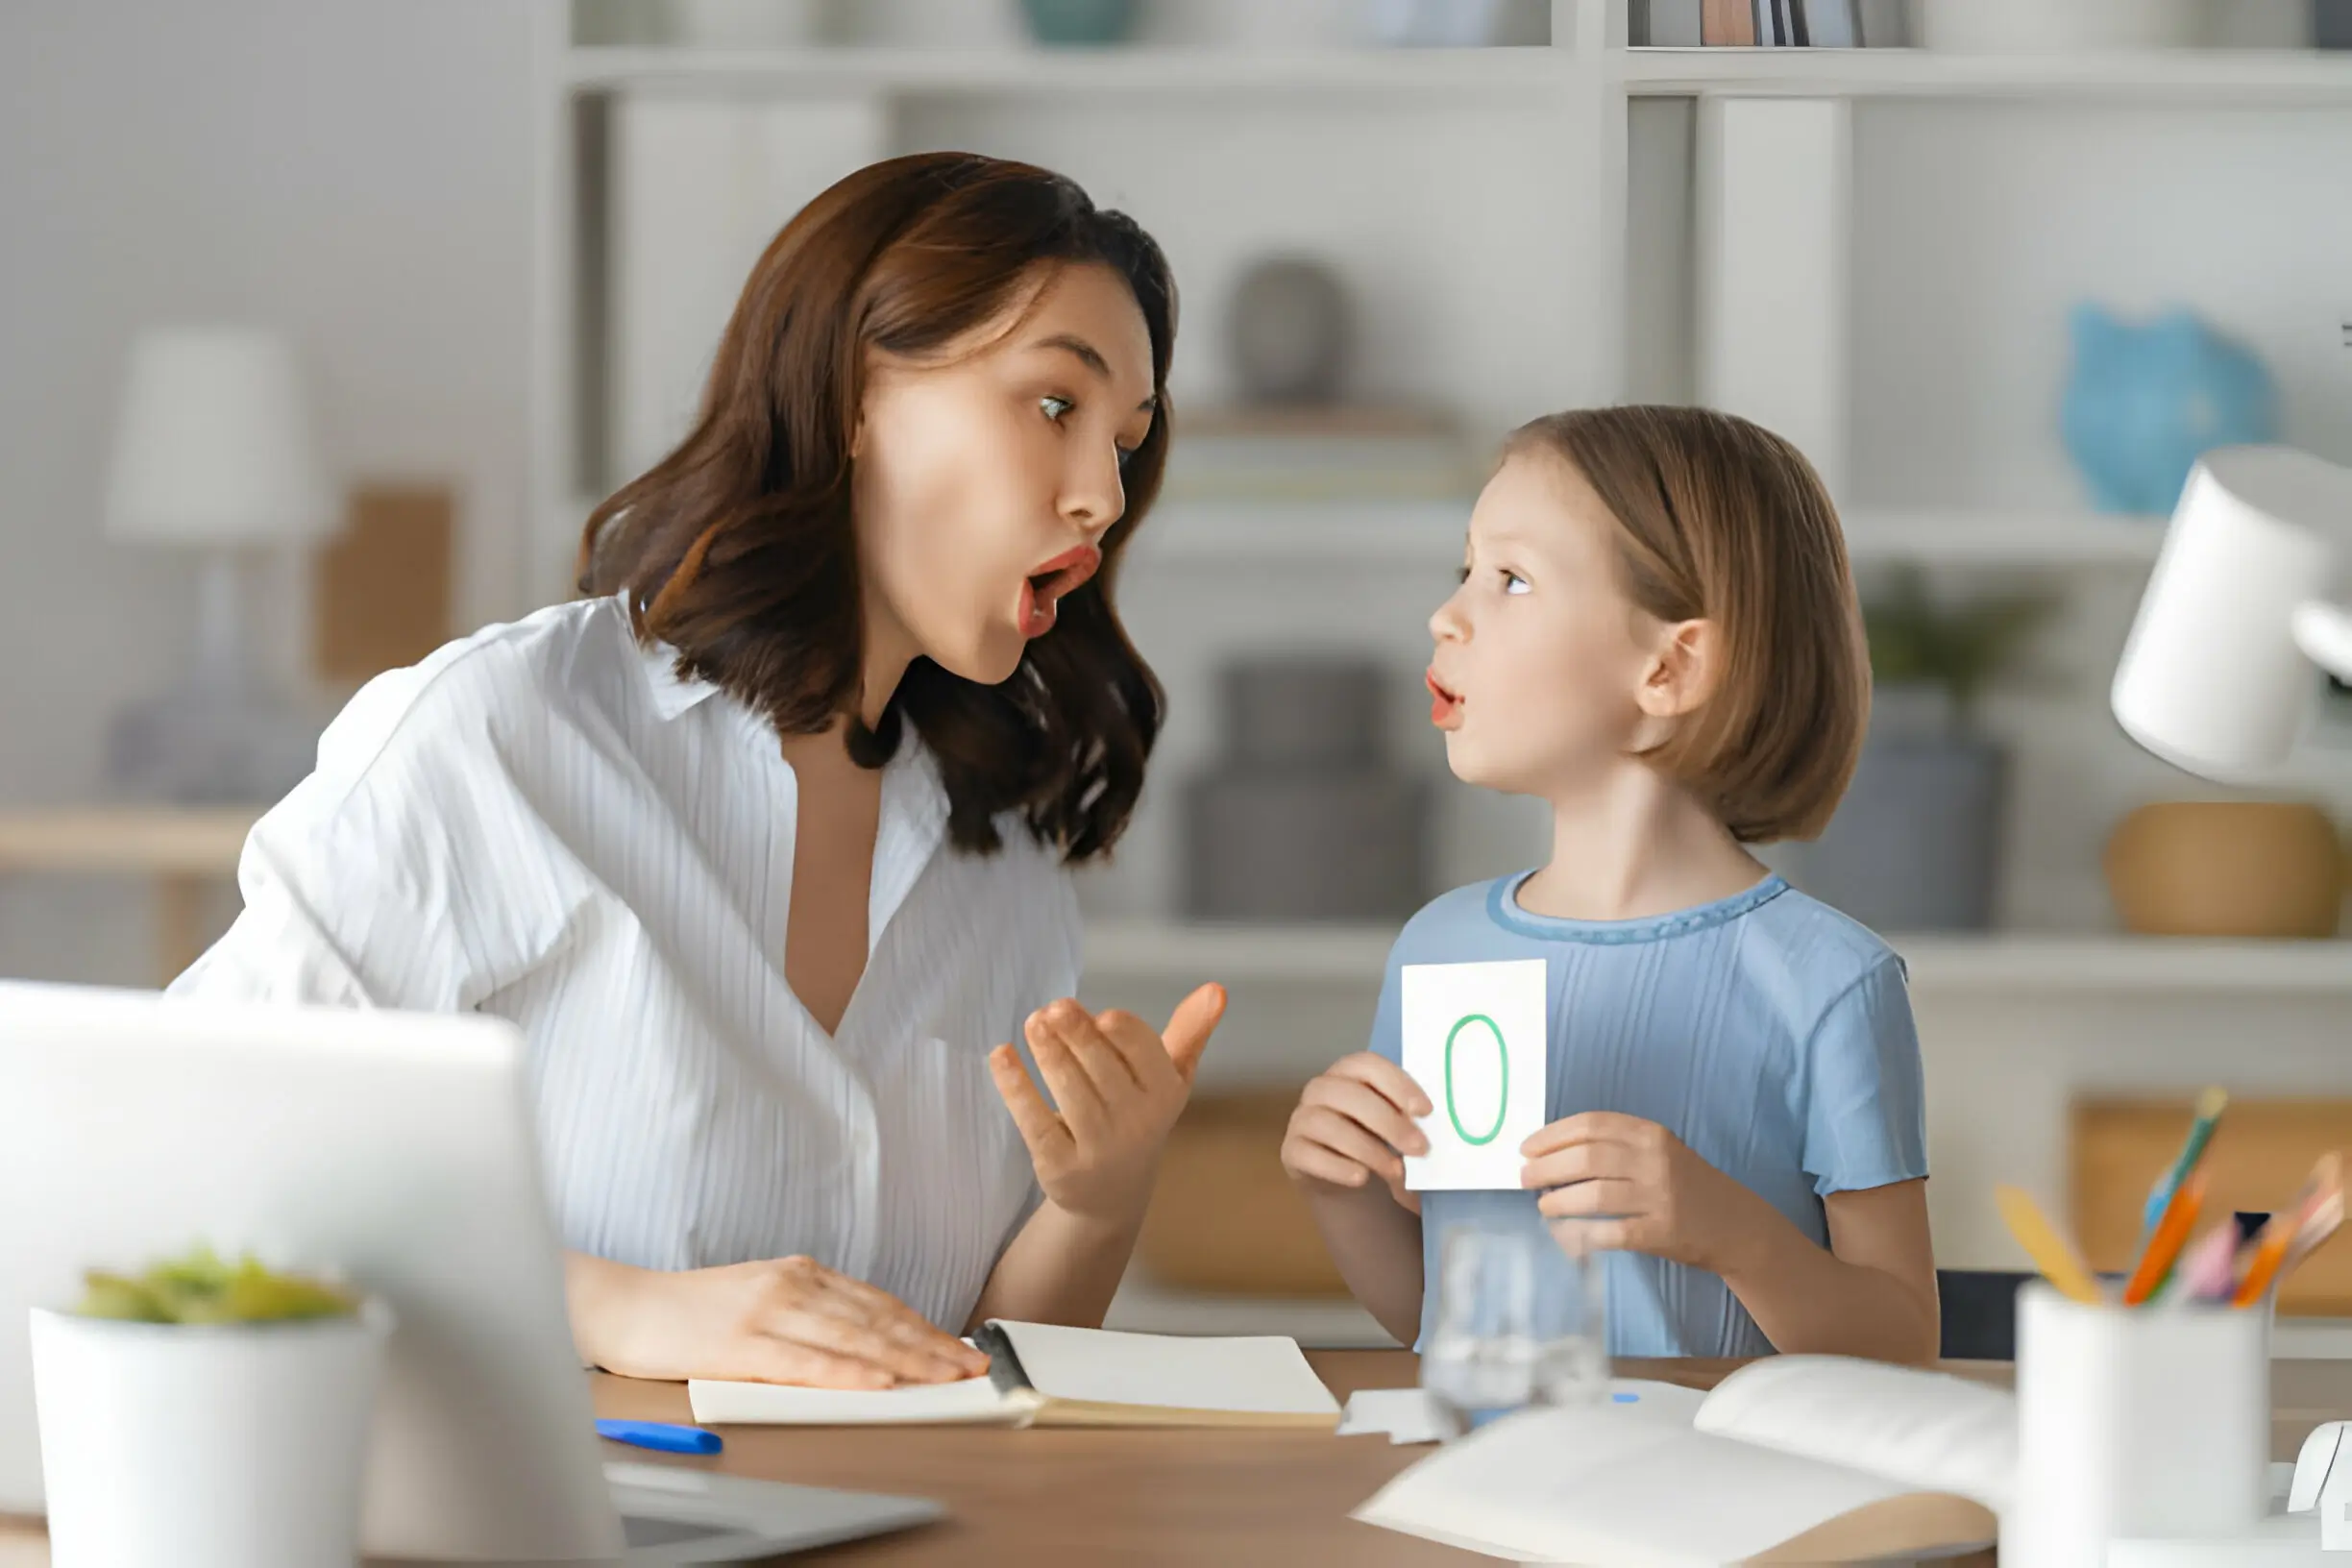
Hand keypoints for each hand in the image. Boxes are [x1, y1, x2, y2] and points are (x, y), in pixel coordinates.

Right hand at [572, 1253, 990, 1388]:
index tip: (961, 1348)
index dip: (924, 1327)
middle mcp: (791, 1284)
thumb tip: (870, 1346)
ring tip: (944, 1378)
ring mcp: (767, 1311)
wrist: (623, 1306)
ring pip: (852, 1339)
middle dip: (930, 1345)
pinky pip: (805, 1361)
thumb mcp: (761, 1298)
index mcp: (801, 1272)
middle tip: (972, 1367)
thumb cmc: (692, 1312)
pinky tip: (879, 1383)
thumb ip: (811, 1315)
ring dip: (906, 1360)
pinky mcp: (740, 1343)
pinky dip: (848, 1373)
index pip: (878, 1303)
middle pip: (876, 1319)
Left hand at [987, 984, 1227, 1224]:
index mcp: (1165, 1094)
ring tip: (1033, 1021)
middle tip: (1054, 1007)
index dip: (1123, 1032)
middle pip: (1102, 1068)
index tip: (1102, 1015)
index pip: (1145, 1053)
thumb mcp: (1170, 1075)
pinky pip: (1034, 1120)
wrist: (1112, 1194)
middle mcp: (1136, 1124)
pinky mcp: (1059, 1166)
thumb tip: (1217, 988)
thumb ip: (1190, 1030)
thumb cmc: (1140, 1114)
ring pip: (1069, 1091)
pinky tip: (1001, 1054)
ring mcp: (1097, 1149)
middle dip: (1077, 1033)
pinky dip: (1015, 1084)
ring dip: (1048, 1051)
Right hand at [1281, 1052, 1429, 1215]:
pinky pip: (1310, 1155)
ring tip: (1396, 1171)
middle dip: (1388, 1122)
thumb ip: (1409, 1122)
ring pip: (1328, 1125)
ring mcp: (1302, 1119)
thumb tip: (1432, 1135)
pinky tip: (1361, 1178)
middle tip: (1418, 1148)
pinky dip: (1338, 1167)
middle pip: (1349, 1095)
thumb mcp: (1395, 1127)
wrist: (1346, 1177)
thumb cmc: (1377, 1141)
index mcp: (1349, 1072)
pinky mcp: (1292, 1151)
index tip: (1425, 1111)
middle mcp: (1320, 1089)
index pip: (1367, 1065)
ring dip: (1368, 1149)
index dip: (1396, 1084)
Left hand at [1520, 1112, 1761, 1271]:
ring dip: (1558, 1202)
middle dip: (1545, 1167)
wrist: (1736, 1224)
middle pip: (1586, 1158)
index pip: (1590, 1125)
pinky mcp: (1661, 1232)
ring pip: (1594, 1195)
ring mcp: (1660, 1197)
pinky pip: (1610, 1232)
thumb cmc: (1686, 1184)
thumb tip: (1550, 1153)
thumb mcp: (1658, 1151)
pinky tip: (1566, 1236)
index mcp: (1650, 1134)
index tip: (1526, 1148)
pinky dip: (1581, 1235)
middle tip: (1524, 1178)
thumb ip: (1615, 1146)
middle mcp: (1655, 1161)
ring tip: (1543, 1206)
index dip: (1552, 1135)